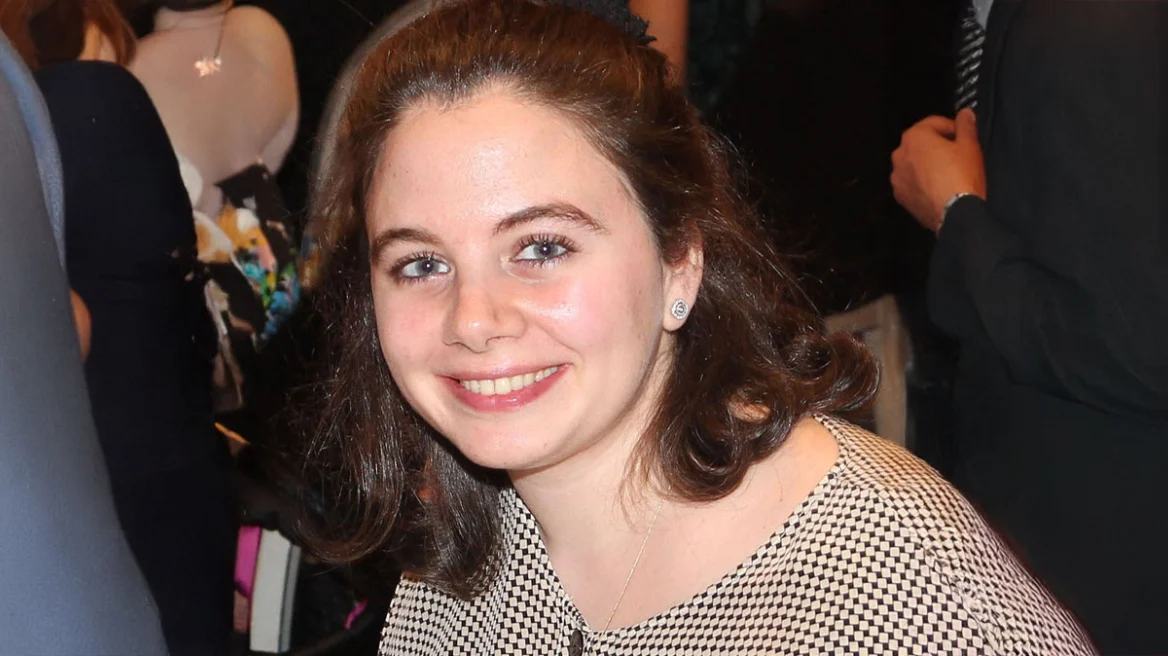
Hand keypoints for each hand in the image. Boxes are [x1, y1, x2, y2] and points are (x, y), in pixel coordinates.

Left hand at [891, 108, 985, 232]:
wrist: (954, 213)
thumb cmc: (962, 175)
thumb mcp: (969, 145)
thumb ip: (966, 125)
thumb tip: (965, 113)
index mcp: (914, 136)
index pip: (935, 123)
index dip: (952, 128)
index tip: (964, 137)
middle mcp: (899, 154)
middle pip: (921, 143)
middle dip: (937, 145)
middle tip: (957, 155)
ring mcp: (897, 177)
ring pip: (914, 163)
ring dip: (927, 164)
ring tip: (947, 173)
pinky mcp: (900, 196)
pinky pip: (912, 182)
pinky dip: (921, 182)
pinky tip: (937, 187)